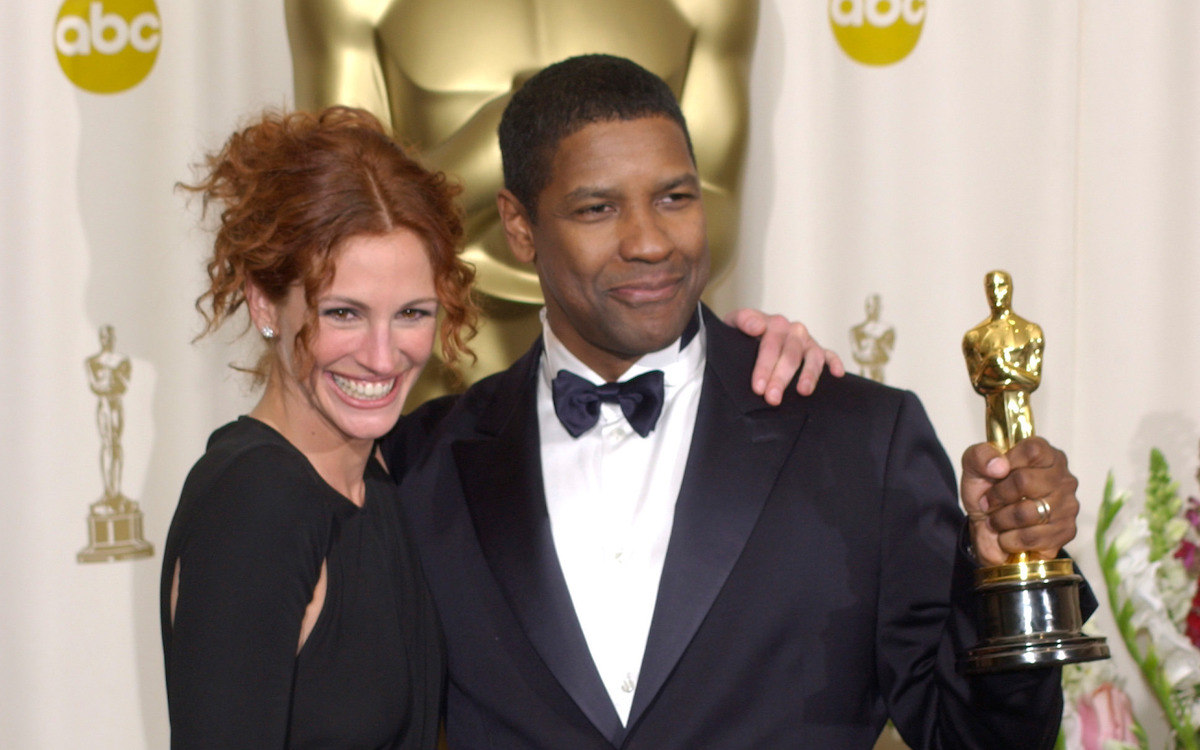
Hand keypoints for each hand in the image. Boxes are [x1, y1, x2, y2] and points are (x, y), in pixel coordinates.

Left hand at [725, 309, 845, 403]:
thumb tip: (757, 327)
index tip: (758, 387)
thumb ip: (743, 320)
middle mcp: (793, 330)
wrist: (747, 334)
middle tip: (773, 399)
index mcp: (774, 323)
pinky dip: (835, 363)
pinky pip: (830, 355)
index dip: (764, 367)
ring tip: (803, 392)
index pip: (770, 346)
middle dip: (781, 378)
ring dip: (809, 374)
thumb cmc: (741, 333)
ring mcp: (807, 341)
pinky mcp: (817, 350)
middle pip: (790, 356)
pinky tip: (837, 374)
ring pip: (812, 357)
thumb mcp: (733, 323)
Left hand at [960, 437, 1079, 565]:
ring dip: (1000, 520)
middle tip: (989, 502)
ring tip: (997, 520)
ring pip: (1026, 512)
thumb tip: (999, 466)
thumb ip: (980, 456)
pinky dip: (1009, 539)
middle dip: (997, 495)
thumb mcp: (974, 467)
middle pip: (1023, 481)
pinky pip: (1030, 537)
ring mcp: (1068, 506)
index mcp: (1046, 455)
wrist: (987, 529)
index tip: (995, 474)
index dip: (1007, 463)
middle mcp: (1063, 478)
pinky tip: (1008, 535)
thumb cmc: (987, 492)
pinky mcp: (1065, 532)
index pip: (1032, 450)